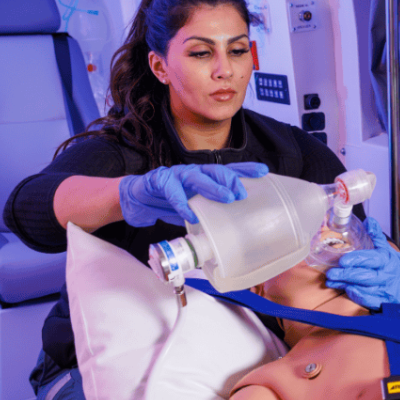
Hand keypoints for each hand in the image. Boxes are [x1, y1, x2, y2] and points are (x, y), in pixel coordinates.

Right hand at [118, 162, 267, 226]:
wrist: (135, 200)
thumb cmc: (168, 203)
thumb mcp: (194, 208)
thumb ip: (210, 213)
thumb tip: (232, 229)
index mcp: (203, 178)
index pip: (228, 171)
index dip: (245, 170)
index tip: (264, 172)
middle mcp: (193, 173)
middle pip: (216, 171)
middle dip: (231, 180)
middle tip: (243, 193)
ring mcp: (176, 175)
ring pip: (197, 176)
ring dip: (213, 186)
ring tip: (226, 197)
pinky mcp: (158, 181)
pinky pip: (172, 191)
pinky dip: (181, 202)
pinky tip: (189, 214)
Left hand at [325, 217, 399, 309]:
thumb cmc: (389, 263)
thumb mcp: (384, 247)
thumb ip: (375, 234)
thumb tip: (369, 221)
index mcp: (386, 259)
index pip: (372, 259)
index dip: (357, 260)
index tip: (343, 260)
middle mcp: (387, 275)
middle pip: (366, 276)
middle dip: (346, 274)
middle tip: (331, 272)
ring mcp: (385, 289)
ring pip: (364, 288)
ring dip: (346, 284)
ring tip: (331, 280)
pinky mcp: (383, 301)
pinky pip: (369, 300)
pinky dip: (357, 296)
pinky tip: (346, 289)